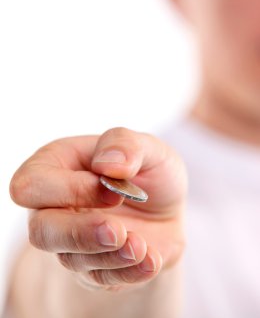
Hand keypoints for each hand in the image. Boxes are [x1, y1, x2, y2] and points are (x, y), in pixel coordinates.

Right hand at [10, 127, 186, 291]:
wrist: (166, 206)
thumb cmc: (147, 171)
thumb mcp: (147, 146)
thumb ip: (125, 144)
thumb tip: (107, 165)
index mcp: (56, 167)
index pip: (33, 184)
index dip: (69, 189)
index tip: (112, 189)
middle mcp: (56, 207)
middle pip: (41, 231)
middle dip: (79, 232)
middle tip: (117, 229)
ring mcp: (73, 240)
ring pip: (70, 259)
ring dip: (108, 255)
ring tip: (140, 246)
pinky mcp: (95, 267)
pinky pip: (102, 279)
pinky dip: (127, 273)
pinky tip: (150, 260)